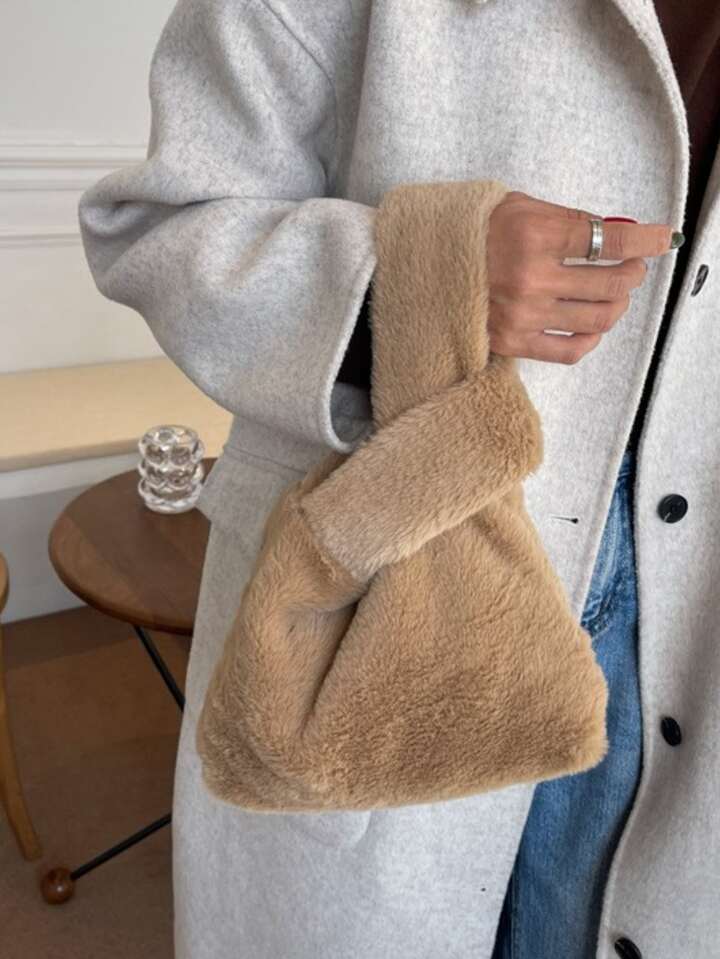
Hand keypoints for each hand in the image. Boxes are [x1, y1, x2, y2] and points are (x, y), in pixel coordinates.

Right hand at [486, 190, 675, 364]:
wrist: (423, 265)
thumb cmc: (473, 232)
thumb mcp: (519, 207)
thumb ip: (568, 221)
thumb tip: (616, 234)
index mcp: (535, 234)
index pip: (609, 242)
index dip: (646, 241)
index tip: (663, 240)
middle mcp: (532, 277)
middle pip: (611, 283)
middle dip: (632, 274)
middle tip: (631, 268)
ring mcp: (524, 314)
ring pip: (598, 318)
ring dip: (617, 305)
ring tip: (614, 295)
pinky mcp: (513, 342)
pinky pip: (570, 351)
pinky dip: (592, 338)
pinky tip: (593, 325)